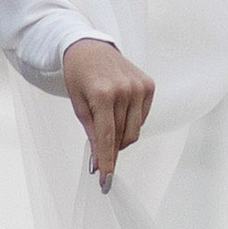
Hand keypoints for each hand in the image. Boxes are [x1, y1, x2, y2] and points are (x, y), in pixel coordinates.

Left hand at [65, 37, 153, 189]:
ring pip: (134, 131)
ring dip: (121, 136)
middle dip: (111, 149)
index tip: (106, 181)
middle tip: (100, 149)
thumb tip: (99, 162)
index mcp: (104, 94)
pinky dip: (130, 122)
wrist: (89, 47)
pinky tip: (119, 109)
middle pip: (122, 137)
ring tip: (107, 122)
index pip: (107, 138)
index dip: (106, 162)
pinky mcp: (149, 85)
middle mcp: (125, 90)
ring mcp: (139, 86)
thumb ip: (92, 134)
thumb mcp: (78, 106)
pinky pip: (142, 118)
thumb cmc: (79, 76)